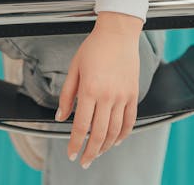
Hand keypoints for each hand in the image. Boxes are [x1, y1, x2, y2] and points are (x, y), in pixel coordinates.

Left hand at [55, 23, 140, 168]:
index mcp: (89, 89)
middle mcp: (108, 95)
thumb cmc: (94, 47)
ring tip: (98, 153)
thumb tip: (60, 117)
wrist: (118, 32)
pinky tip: (116, 141)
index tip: (71, 154)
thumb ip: (67, 95)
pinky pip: (130, 120)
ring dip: (106, 146)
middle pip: (99, 134)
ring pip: (115, 131)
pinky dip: (123, 134)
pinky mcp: (133, 93)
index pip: (81, 126)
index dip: (75, 144)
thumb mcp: (74, 68)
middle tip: (84, 161)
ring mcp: (123, 95)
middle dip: (90, 152)